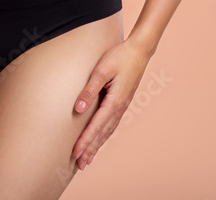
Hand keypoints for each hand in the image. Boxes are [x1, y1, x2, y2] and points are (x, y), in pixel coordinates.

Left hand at [71, 37, 150, 169]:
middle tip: (79, 164)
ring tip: (87, 159)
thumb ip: (90, 89)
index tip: (75, 153)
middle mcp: (120, 107)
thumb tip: (78, 108)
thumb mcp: (101, 70)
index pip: (96, 126)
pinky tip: (99, 140)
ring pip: (108, 131)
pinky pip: (111, 124)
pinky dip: (104, 135)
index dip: (85, 141)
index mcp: (115, 101)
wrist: (139, 51)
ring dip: (97, 145)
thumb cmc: (119, 57)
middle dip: (90, 149)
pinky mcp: (122, 102)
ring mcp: (123, 106)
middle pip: (102, 133)